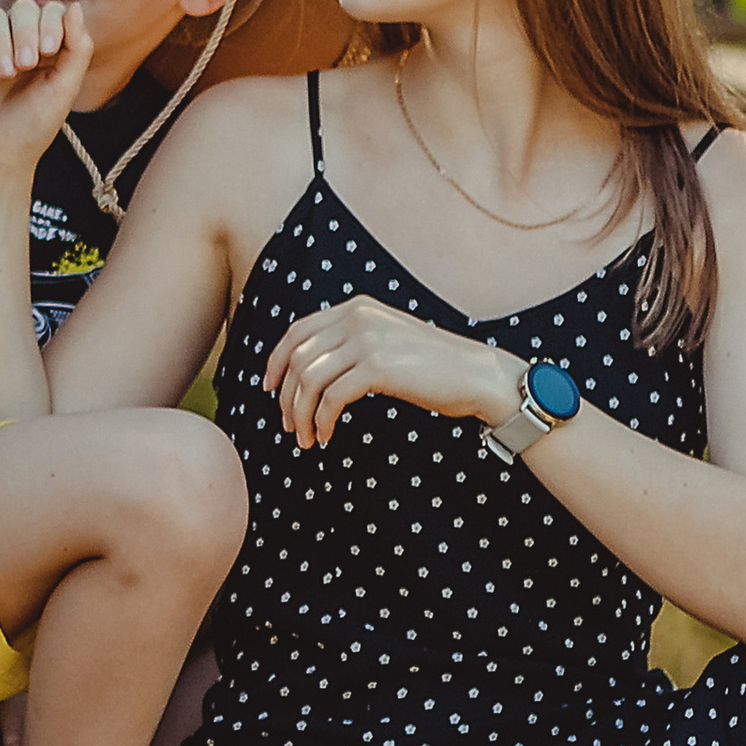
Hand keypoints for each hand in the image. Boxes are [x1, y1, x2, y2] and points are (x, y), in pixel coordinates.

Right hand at [0, 0, 90, 179]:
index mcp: (48, 47)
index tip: (50, 50)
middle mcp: (19, 42)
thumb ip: (77, 47)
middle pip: (22, 8)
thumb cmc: (32, 127)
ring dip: (2, 40)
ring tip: (6, 72)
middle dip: (26, 31)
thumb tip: (75, 8)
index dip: (51, 22)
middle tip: (26, 64)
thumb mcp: (65, 88)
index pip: (51, 12)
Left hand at [264, 296, 518, 449]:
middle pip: (297, 358)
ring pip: (308, 380)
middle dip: (286, 396)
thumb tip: (310, 370)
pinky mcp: (378, 367)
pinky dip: (321, 420)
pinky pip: (331, 398)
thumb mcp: (386, 341)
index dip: (275, 361)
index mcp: (356, 308)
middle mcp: (357, 317)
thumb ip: (352, 344)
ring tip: (305, 437)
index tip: (269, 388)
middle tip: (288, 425)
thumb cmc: (433, 366)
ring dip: (300, 414)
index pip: (297, 331)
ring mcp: (367, 340)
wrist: (476, 375)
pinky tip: (326, 436)